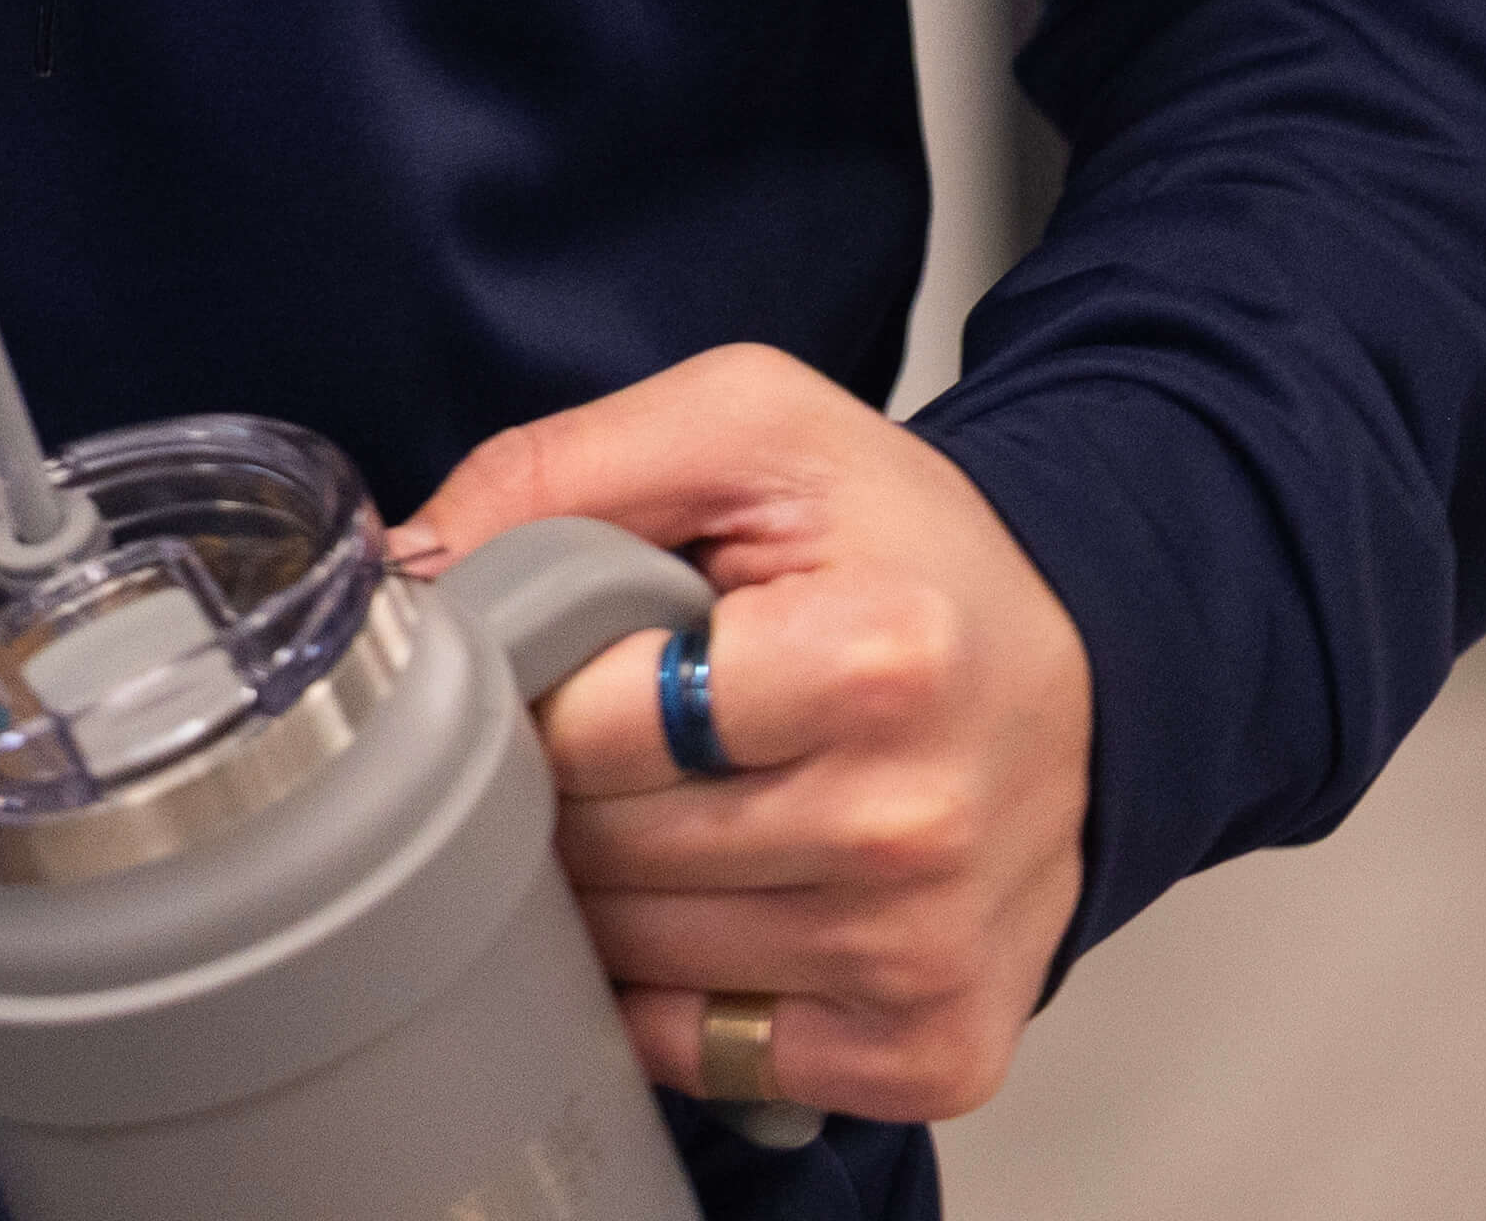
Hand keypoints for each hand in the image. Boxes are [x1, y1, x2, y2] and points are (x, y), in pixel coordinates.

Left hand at [408, 348, 1096, 1127]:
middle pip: (605, 849)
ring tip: (664, 802)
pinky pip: (707, 1054)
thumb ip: (556, 473)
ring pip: (636, 959)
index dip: (541, 689)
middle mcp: (912, 826)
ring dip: (607, 887)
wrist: (1088, 675)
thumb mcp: (749, 431)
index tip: (563, 658)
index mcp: (879, 660)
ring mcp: (925, 957)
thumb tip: (397, 573)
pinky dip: (670, 990)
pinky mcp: (935, 1048)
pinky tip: (711, 901)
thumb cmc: (910, 552)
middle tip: (615, 730)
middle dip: (564, 786)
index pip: (589, 728)